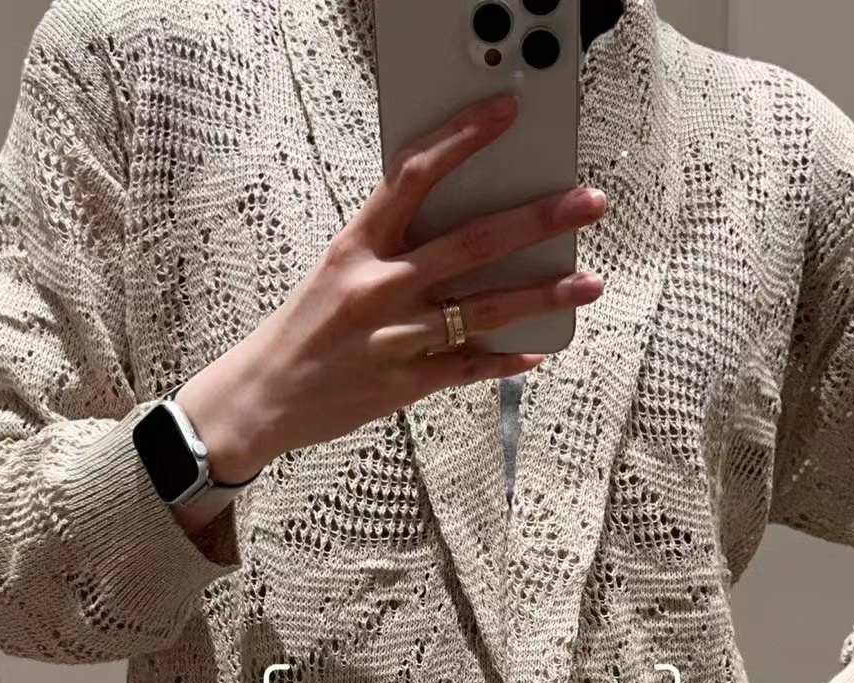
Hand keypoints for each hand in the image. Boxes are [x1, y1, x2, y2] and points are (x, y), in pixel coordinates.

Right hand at [176, 91, 607, 479]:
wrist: (265, 396)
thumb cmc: (306, 328)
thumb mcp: (337, 268)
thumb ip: (391, 244)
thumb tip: (458, 222)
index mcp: (358, 245)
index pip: (413, 177)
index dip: (463, 140)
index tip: (505, 114)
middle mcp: (379, 286)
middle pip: (470, 243)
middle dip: (537, 221)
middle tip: (587, 204)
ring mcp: (394, 337)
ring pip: (482, 309)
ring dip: (541, 296)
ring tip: (588, 284)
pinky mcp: (404, 384)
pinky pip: (467, 369)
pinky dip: (504, 360)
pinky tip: (537, 352)